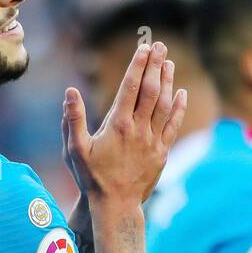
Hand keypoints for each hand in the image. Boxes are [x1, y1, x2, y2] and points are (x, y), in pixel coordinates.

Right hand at [62, 41, 187, 206]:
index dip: (138, 65)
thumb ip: (72, 119)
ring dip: (168, 82)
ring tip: (169, 63)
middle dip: (155, 66)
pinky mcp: (162, 153)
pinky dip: (179, 108)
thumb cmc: (91, 178)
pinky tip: (181, 93)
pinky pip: (173, 126)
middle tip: (160, 46)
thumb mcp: (75, 149)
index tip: (144, 47)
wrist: (116, 206)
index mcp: (117, 125)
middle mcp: (138, 130)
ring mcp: (152, 141)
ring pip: (164, 105)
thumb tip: (69, 92)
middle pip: (151, 91)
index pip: (130, 87)